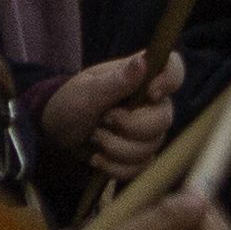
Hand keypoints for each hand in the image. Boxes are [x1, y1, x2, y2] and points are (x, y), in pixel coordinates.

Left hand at [41, 50, 179, 182]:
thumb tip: (143, 62)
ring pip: (151, 147)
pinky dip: (115, 166)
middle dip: (130, 127)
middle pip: (164, 119)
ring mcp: (148, 130)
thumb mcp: (86, 92)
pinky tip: (98, 158)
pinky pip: (141, 167)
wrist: (56, 134)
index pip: (174, 69)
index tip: (150, 94)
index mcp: (140, 77)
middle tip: (103, 120)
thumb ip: (115, 81)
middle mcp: (151, 102)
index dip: (170, 80)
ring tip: (95, 137)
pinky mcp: (140, 155)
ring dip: (117, 148)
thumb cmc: (70, 104)